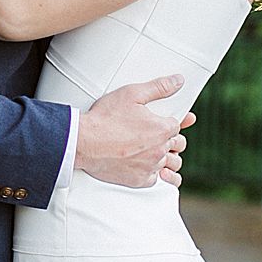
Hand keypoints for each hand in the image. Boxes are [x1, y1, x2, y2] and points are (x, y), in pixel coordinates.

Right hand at [77, 75, 196, 189]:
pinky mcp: (138, 180)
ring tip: (158, 151)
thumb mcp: (132, 94)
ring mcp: (150, 166)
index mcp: (161, 129)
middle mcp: (159, 149)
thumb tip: (177, 81)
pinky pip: (154, 179)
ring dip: (168, 157)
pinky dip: (153, 173)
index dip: (170, 122)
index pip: (177, 126)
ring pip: (171, 164)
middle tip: (160, 135)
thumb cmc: (104, 119)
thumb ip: (159, 87)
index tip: (163, 121)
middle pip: (178, 145)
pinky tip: (147, 167)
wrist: (83, 142)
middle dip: (172, 139)